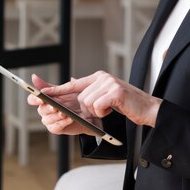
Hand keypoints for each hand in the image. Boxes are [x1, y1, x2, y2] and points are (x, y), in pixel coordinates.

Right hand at [27, 74, 101, 135]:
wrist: (89, 111)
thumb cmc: (75, 99)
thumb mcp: (64, 89)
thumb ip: (49, 86)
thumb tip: (34, 77)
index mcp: (44, 99)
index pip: (32, 99)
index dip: (34, 99)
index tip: (41, 98)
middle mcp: (45, 110)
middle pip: (41, 110)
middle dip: (48, 108)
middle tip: (55, 107)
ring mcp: (49, 120)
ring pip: (47, 119)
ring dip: (56, 116)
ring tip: (65, 113)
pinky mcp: (56, 129)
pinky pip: (55, 127)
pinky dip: (62, 123)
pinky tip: (69, 118)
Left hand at [41, 71, 161, 127]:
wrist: (148, 110)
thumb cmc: (126, 106)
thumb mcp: (105, 97)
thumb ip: (89, 92)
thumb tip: (70, 83)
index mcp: (99, 77)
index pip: (73, 84)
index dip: (56, 90)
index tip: (40, 93)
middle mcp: (103, 77)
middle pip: (80, 97)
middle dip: (87, 109)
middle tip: (101, 110)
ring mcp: (110, 83)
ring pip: (88, 103)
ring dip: (97, 112)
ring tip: (110, 109)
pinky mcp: (116, 92)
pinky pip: (97, 106)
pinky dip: (104, 112)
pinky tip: (114, 109)